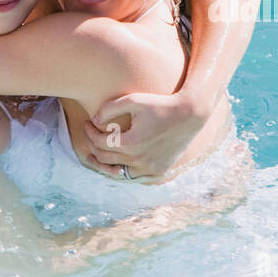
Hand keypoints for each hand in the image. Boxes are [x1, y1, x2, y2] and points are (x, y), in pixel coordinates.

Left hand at [82, 92, 204, 180]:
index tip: (87, 123)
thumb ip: (109, 108)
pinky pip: (134, 177)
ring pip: (117, 173)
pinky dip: (121, 171)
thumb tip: (94, 121)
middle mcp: (139, 160)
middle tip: (89, 135)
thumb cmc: (160, 103)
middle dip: (93, 146)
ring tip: (93, 156)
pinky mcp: (158, 171)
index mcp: (131, 143)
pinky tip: (115, 163)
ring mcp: (150, 168)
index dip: (89, 132)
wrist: (190, 114)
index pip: (100, 142)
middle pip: (106, 158)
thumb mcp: (133, 100)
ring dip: (103, 164)